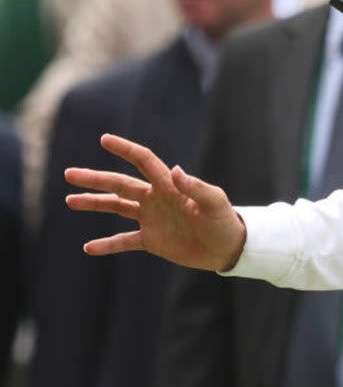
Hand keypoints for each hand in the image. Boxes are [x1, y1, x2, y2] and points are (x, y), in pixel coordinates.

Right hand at [65, 135, 246, 270]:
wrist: (229, 248)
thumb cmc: (225, 222)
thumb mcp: (215, 203)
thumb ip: (196, 187)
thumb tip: (175, 169)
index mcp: (169, 186)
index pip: (144, 162)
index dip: (126, 149)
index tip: (105, 139)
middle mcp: (156, 199)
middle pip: (120, 184)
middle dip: (95, 179)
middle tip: (70, 174)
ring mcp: (151, 219)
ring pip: (116, 207)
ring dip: (94, 204)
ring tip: (70, 201)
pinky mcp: (151, 240)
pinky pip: (124, 241)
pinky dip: (107, 244)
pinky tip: (89, 247)